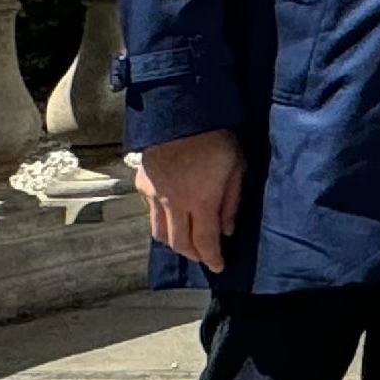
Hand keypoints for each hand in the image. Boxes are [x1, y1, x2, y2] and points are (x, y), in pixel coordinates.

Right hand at [132, 129, 243, 272]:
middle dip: (193, 254)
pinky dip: (161, 221)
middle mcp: (173, 204)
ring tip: (187, 242)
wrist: (179, 113)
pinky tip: (172, 217)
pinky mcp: (142, 183)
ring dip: (174, 242)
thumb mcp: (237, 167)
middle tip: (204, 256)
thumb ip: (231, 201)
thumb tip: (227, 230)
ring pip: (159, 232)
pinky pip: (150, 212)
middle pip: (179, 242)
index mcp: (200, 202)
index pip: (204, 241)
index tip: (218, 266)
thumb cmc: (217, 139)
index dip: (211, 258)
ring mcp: (154, 195)